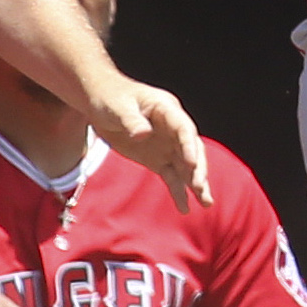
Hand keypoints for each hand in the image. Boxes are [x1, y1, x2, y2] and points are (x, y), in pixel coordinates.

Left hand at [85, 77, 212, 211]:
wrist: (100, 102)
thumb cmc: (110, 98)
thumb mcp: (118, 107)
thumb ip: (132, 121)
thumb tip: (143, 135)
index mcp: (167, 110)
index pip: (184, 129)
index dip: (189, 146)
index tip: (192, 164)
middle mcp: (173, 129)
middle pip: (191, 150)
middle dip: (198, 169)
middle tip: (200, 187)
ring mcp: (167, 145)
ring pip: (186, 166)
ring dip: (196, 184)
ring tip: (207, 203)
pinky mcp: (157, 159)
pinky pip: (171, 177)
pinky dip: (178, 191)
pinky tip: (185, 208)